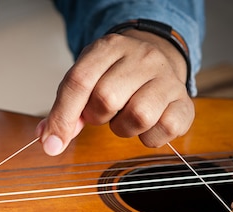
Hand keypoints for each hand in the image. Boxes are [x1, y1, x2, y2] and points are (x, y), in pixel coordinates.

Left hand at [36, 29, 194, 155]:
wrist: (156, 60)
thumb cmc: (113, 75)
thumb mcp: (84, 80)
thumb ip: (64, 108)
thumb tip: (48, 140)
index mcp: (109, 48)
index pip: (79, 81)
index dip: (62, 117)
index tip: (51, 142)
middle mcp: (142, 57)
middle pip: (106, 99)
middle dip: (96, 116)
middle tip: (102, 113)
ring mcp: (167, 78)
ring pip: (138, 116)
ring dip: (122, 128)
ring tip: (123, 117)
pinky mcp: (184, 101)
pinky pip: (164, 130)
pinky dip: (149, 137)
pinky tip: (145, 126)